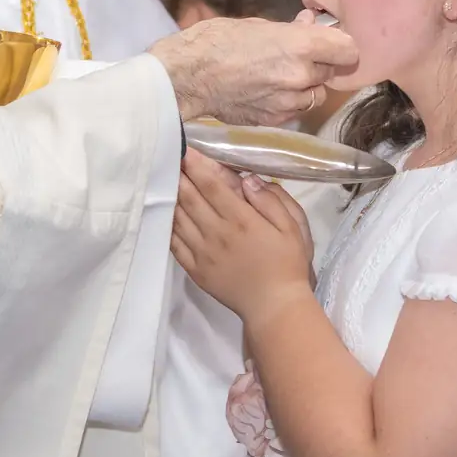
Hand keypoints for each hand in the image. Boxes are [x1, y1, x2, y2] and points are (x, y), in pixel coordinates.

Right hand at [151, 16, 357, 125]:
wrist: (186, 77)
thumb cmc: (216, 42)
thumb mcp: (257, 24)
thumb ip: (290, 30)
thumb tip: (310, 25)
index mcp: (301, 46)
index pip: (349, 50)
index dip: (341, 45)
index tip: (331, 43)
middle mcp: (302, 76)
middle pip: (331, 72)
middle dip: (319, 64)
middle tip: (296, 56)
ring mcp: (289, 101)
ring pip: (315, 94)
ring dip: (305, 85)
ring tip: (279, 75)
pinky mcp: (275, 119)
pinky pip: (294, 109)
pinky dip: (288, 101)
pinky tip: (266, 90)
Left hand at [172, 148, 315, 328]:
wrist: (274, 306)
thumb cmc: (286, 263)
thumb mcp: (292, 228)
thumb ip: (271, 201)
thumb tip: (247, 179)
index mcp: (240, 220)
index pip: (211, 186)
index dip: (196, 166)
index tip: (185, 150)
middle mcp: (217, 233)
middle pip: (189, 198)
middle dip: (178, 175)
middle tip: (168, 157)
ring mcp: (202, 252)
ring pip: (178, 218)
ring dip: (169, 196)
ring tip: (163, 178)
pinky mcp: (195, 269)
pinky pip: (174, 243)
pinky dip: (167, 224)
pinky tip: (164, 211)